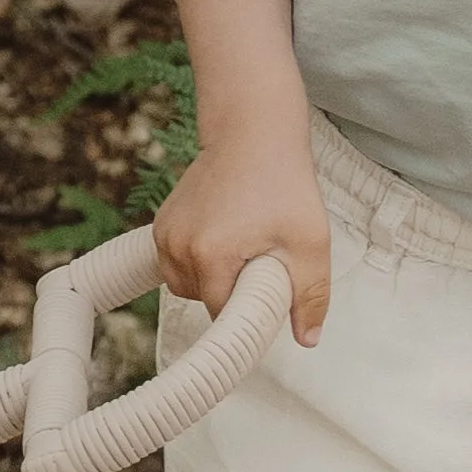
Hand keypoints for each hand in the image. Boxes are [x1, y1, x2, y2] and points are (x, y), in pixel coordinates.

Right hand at [155, 123, 330, 345]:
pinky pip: (175, 263)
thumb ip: (310, 295)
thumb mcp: (310, 242)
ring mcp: (164, 234)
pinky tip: (225, 238)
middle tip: (262, 262)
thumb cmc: (283, 182)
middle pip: (200, 301)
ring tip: (243, 249)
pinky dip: (198, 262)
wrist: (252, 132)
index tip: (270, 298)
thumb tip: (307, 339)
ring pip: (184, 284)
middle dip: (231, 293)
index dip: (249, 313)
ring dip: (212, 279)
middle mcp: (176, 246)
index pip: (221, 314)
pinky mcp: (160, 224)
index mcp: (210, 255)